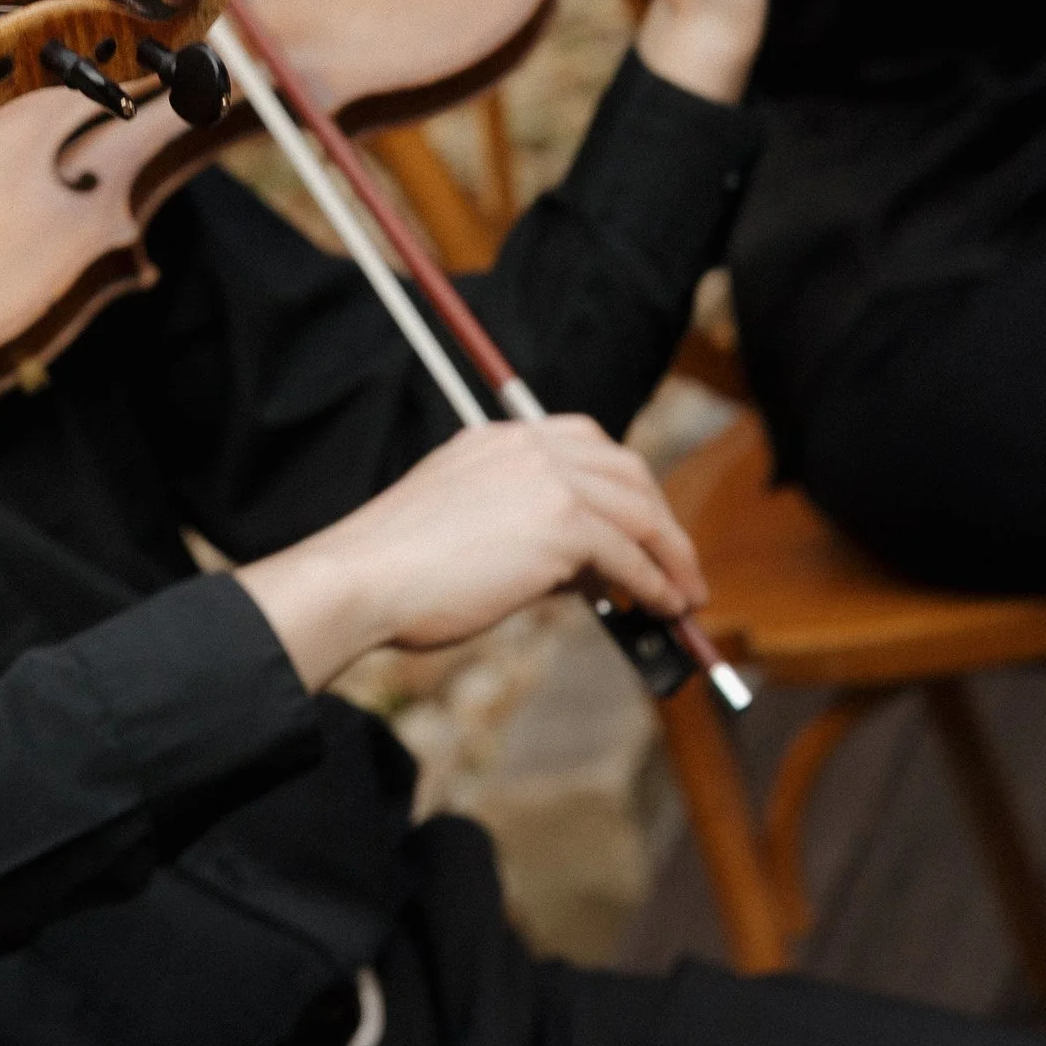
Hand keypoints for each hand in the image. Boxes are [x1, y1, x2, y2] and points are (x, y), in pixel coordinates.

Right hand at [236, 418, 705, 689]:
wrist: (362, 579)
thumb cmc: (399, 571)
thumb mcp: (469, 530)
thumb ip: (528, 533)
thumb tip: (592, 573)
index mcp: (498, 438)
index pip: (586, 443)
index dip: (624, 486)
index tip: (641, 523)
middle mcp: (526, 445)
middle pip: (626, 470)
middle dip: (660, 519)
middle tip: (675, 564)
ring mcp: (547, 479)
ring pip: (639, 510)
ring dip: (671, 556)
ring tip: (682, 596)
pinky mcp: (561, 523)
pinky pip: (630, 555)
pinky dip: (653, 584)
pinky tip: (658, 608)